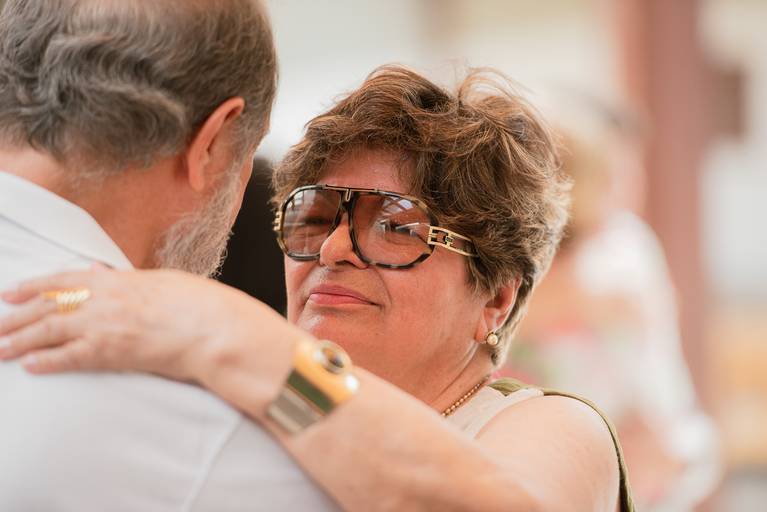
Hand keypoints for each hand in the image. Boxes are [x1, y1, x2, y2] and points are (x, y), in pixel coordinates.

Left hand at [0, 268, 264, 381]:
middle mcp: (105, 299)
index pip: (64, 279)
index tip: (11, 292)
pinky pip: (70, 357)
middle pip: (49, 306)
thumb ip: (126, 278)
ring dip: (21, 341)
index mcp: (118, 280)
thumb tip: (101, 272)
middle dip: (17, 316)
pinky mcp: (112, 352)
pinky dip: (47, 361)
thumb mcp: (161, 281)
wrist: (214, 328)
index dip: (33, 287)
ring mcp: (106, 325)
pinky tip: (29, 366)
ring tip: (0, 349)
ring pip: (51, 331)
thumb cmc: (197, 304)